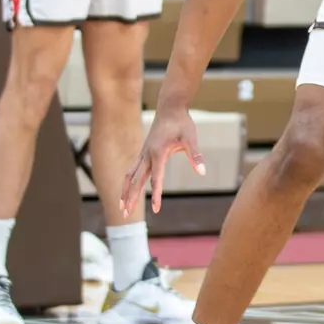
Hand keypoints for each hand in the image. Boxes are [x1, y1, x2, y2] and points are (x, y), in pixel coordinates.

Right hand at [122, 102, 204, 216]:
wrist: (170, 108)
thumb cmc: (182, 123)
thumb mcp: (191, 138)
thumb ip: (195, 155)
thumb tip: (202, 172)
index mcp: (158, 153)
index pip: (156, 178)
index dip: (156, 194)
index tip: (156, 209)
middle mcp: (147, 155)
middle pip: (136, 180)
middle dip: (131, 198)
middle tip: (125, 215)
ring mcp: (143, 153)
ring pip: (130, 176)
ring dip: (125, 191)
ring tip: (122, 207)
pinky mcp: (143, 152)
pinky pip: (132, 170)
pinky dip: (128, 181)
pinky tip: (128, 190)